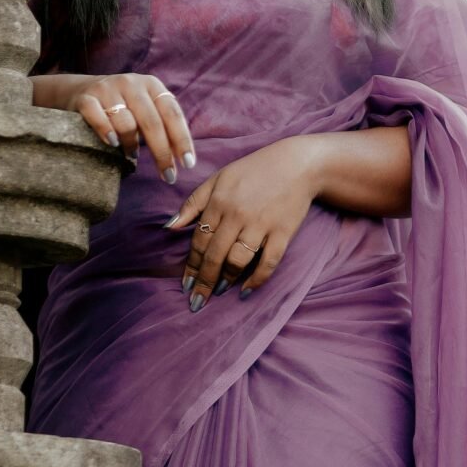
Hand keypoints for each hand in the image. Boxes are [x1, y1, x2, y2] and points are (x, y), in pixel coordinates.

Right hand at [60, 72, 194, 185]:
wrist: (81, 90)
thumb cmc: (122, 106)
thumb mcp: (145, 107)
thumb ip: (162, 125)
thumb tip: (181, 159)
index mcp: (152, 85)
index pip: (172, 113)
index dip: (182, 139)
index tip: (188, 164)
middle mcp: (131, 84)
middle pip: (152, 122)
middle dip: (162, 152)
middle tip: (169, 176)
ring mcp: (107, 89)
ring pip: (126, 123)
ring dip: (132, 144)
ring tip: (132, 154)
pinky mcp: (86, 98)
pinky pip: (98, 118)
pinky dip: (106, 132)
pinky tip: (112, 143)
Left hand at [165, 137, 321, 310]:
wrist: (297, 164)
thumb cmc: (254, 170)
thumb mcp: (219, 178)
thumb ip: (193, 202)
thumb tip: (169, 227)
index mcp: (219, 201)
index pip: (200, 240)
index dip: (192, 265)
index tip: (186, 284)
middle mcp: (237, 214)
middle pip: (215, 255)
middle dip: (204, 282)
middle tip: (197, 302)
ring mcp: (261, 224)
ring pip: (237, 261)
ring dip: (226, 280)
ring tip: (219, 292)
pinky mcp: (282, 232)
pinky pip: (268, 262)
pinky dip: (257, 279)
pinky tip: (246, 290)